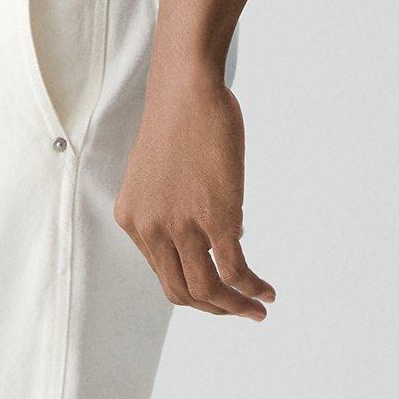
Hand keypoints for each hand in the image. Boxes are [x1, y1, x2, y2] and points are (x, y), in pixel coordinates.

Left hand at [114, 59, 275, 318]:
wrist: (186, 87)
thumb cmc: (181, 119)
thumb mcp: (163, 173)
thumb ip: (180, 209)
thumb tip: (225, 238)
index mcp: (132, 218)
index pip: (162, 273)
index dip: (193, 287)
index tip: (217, 289)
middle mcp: (150, 227)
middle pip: (182, 292)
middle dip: (214, 308)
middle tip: (240, 310)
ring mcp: (181, 225)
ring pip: (208, 290)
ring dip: (236, 306)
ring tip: (258, 306)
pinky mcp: (216, 217)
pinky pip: (235, 271)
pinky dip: (253, 288)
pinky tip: (266, 290)